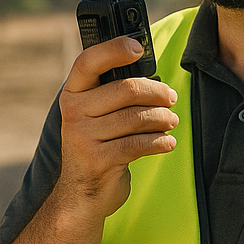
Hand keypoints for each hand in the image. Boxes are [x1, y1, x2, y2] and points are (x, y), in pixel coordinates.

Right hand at [55, 36, 178, 219]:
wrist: (80, 195)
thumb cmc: (96, 147)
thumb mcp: (94, 116)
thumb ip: (111, 94)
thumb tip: (153, 77)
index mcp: (72, 94)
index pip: (88, 62)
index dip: (114, 49)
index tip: (138, 48)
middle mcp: (74, 113)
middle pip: (126, 89)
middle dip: (157, 93)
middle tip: (170, 98)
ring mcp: (83, 137)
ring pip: (137, 117)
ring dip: (162, 118)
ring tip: (170, 121)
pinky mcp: (99, 160)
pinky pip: (139, 143)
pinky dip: (160, 142)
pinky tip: (167, 142)